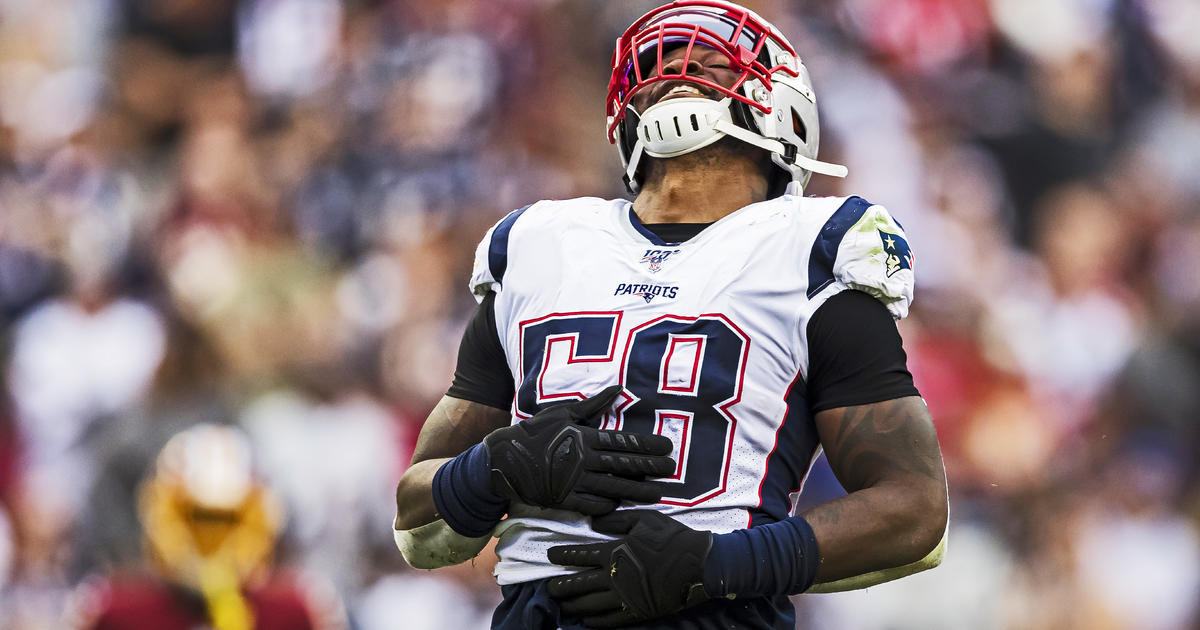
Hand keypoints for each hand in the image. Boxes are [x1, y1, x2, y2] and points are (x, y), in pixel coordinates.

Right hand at [483, 386, 675, 514]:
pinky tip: (624, 506)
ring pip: (613, 488)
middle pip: (623, 465)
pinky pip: (592, 505)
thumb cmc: (535, 432)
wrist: (502, 459)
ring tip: (658, 493)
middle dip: (650, 468)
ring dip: (638, 491)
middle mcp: (581, 460)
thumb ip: (593, 405)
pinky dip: (609, 506)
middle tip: (672, 470)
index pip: (622, 442)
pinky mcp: (564, 500)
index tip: (667, 447)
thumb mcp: (562, 413)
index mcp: (583, 437)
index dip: (647, 446)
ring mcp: (573, 482)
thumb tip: (619, 389)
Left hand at [547, 510, 711, 627]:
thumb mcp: (645, 519)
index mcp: (614, 551)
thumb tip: (595, 521)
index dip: (562, 555)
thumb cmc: (672, 538)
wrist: (699, 564)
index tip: (550, 555)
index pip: (579, 554)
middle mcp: (613, 576)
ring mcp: (623, 597)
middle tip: (549, 587)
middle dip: (560, 586)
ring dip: (572, 605)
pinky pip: (608, 620)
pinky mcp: (635, 612)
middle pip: (578, 584)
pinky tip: (585, 620)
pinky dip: (593, 621)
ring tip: (562, 605)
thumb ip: (618, 519)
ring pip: (589, 604)